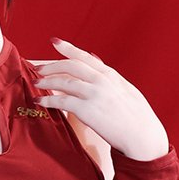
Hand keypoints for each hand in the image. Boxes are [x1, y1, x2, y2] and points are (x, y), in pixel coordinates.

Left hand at [32, 37, 168, 160]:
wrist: (143, 137)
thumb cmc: (137, 117)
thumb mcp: (126, 90)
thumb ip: (109, 76)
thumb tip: (96, 60)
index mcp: (111, 75)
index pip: (85, 57)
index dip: (68, 48)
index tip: (55, 42)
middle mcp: (102, 81)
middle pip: (70, 66)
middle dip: (51, 66)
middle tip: (38, 69)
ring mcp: (94, 94)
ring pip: (63, 82)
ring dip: (46, 82)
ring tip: (36, 85)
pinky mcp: (87, 110)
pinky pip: (62, 102)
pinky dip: (48, 101)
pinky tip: (39, 102)